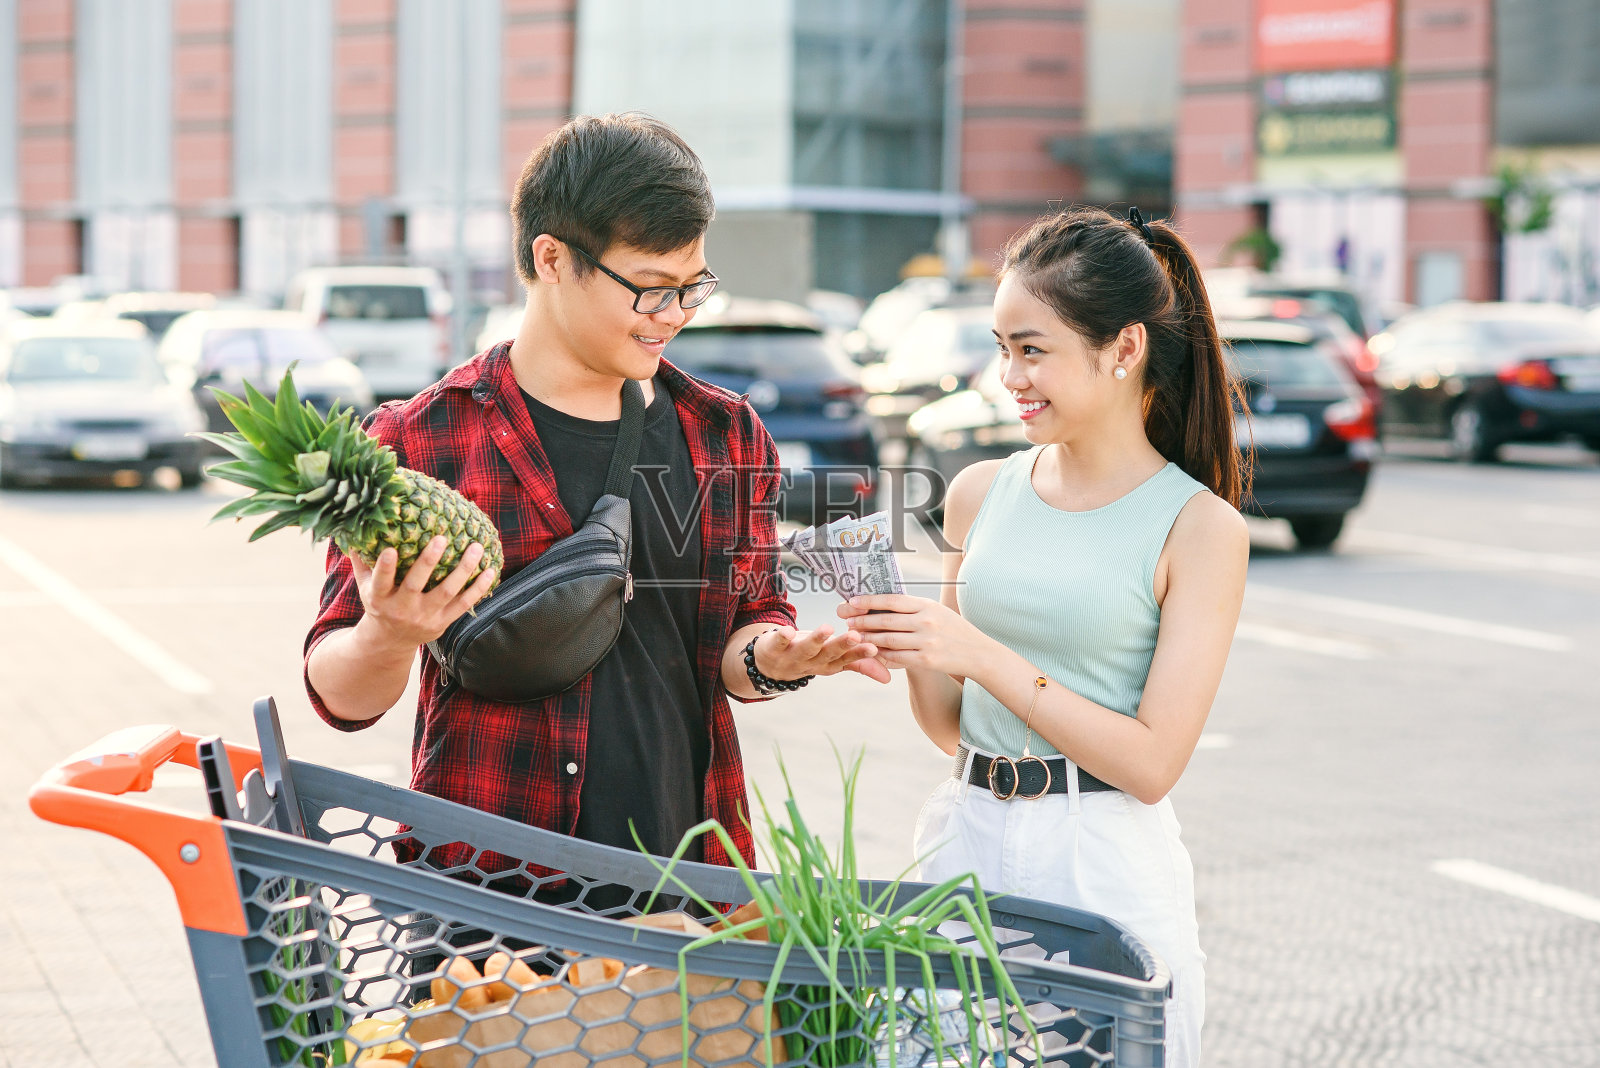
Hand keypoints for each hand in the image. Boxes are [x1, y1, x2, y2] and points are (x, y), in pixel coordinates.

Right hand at [349, 536, 497, 651]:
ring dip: (463, 569)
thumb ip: (362, 560)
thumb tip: (355, 529)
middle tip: (441, 538)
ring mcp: (425, 616)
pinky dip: (478, 587)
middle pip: (416, 584)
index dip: (385, 567)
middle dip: (428, 561)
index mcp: (379, 598)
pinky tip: (490, 570)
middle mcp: (402, 608)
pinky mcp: (443, 622)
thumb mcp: (365, 586)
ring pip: (447, 592)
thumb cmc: (379, 603)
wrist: (391, 640)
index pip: (380, 582)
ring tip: (476, 547)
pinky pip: (464, 604)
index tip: (390, 549)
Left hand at [756, 625, 890, 684]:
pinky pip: (778, 642)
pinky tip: (787, 630)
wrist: (768, 665)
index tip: (874, 646)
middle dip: (842, 646)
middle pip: (829, 654)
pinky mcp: (774, 648)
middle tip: (855, 636)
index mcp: (828, 665)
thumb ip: (859, 665)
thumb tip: (888, 679)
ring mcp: (792, 657)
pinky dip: (782, 637)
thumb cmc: (808, 656)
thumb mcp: (834, 661)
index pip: (847, 660)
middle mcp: (812, 663)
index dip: (859, 654)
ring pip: (807, 649)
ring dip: (816, 639)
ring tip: (827, 628)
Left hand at [837, 594, 992, 678]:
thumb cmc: (953, 629)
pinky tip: (871, 652)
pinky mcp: (926, 660)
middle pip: (886, 620)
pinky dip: (882, 655)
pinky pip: (897, 657)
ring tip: (854, 636)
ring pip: (888, 640)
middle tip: (846, 620)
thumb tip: (882, 602)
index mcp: (927, 605)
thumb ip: (913, 608)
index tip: (852, 600)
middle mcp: (926, 621)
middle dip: (862, 620)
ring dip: (867, 638)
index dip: (869, 600)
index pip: (892, 600)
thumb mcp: (936, 611)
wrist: (978, 652)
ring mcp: (926, 641)